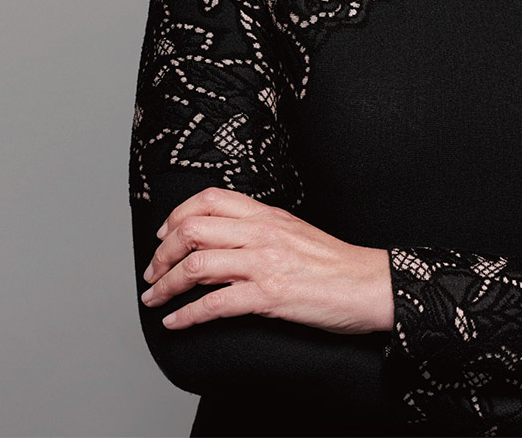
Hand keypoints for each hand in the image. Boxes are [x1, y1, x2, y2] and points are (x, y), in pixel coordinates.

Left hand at [140, 187, 393, 333]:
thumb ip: (261, 229)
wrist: (368, 284)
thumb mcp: (294, 231)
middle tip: (153, 272)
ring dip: (165, 285)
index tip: (164, 235)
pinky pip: (215, 303)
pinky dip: (187, 315)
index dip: (177, 215)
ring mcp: (264, 263)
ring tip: (154, 298)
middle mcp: (262, 232)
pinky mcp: (269, 295)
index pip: (210, 198)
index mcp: (267, 214)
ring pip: (196, 264)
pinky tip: (175, 322)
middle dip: (162, 252)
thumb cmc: (334, 264)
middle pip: (193, 229)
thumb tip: (226, 237)